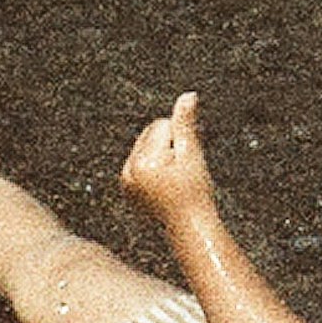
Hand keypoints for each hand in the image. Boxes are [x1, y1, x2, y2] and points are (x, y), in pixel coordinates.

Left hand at [121, 91, 215, 225]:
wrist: (190, 226)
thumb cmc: (196, 193)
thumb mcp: (192, 155)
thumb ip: (185, 124)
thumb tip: (188, 96)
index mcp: (142, 163)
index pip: (161, 125)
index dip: (180, 140)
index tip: (185, 164)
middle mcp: (128, 171)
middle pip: (150, 133)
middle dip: (168, 145)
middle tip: (181, 172)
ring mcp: (126, 181)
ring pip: (146, 145)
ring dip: (161, 156)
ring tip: (174, 180)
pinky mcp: (128, 187)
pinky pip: (141, 160)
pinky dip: (154, 166)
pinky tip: (164, 184)